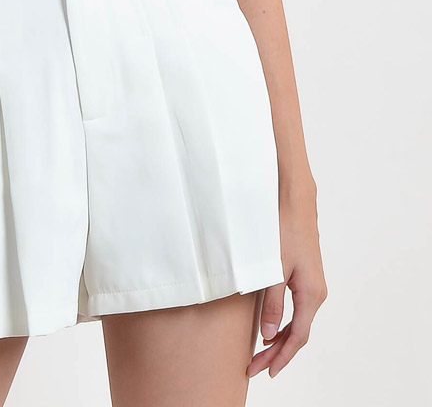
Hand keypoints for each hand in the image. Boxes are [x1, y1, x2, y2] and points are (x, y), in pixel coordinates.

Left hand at [247, 189, 327, 377]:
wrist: (295, 201)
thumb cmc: (284, 230)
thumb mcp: (274, 269)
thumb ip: (272, 303)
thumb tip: (269, 334)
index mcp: (311, 295)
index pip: (297, 337)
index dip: (281, 357)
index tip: (264, 371)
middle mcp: (316, 294)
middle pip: (298, 334)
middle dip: (277, 353)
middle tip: (254, 367)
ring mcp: (312, 285)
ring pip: (297, 322)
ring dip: (279, 339)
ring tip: (259, 354)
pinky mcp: (305, 277)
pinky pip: (296, 309)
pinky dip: (284, 323)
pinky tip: (269, 328)